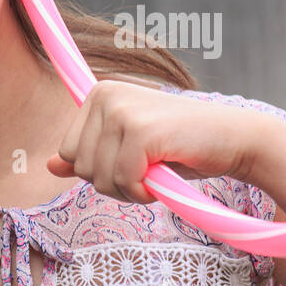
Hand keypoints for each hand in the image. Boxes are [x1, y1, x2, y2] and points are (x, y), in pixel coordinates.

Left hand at [46, 79, 266, 203]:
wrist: (237, 140)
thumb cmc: (181, 147)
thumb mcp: (127, 151)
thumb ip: (89, 155)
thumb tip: (48, 165)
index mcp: (98, 94)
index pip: (67, 153)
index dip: (98, 171)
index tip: (132, 162)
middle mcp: (105, 95)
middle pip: (78, 167)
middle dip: (112, 182)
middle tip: (147, 170)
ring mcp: (122, 111)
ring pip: (97, 178)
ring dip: (129, 189)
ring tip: (157, 171)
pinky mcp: (141, 131)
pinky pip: (123, 181)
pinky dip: (143, 192)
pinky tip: (165, 176)